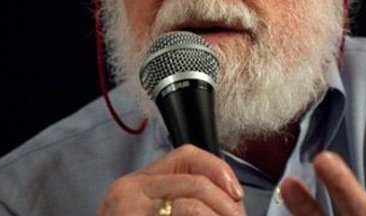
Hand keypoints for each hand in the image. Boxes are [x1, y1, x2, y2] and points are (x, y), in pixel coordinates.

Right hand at [97, 144, 244, 215]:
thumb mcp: (144, 211)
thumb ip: (176, 198)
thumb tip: (229, 199)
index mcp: (135, 183)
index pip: (187, 155)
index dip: (218, 169)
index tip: (236, 194)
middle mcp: (129, 192)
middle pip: (196, 183)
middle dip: (227, 204)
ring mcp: (131, 212)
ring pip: (193, 206)